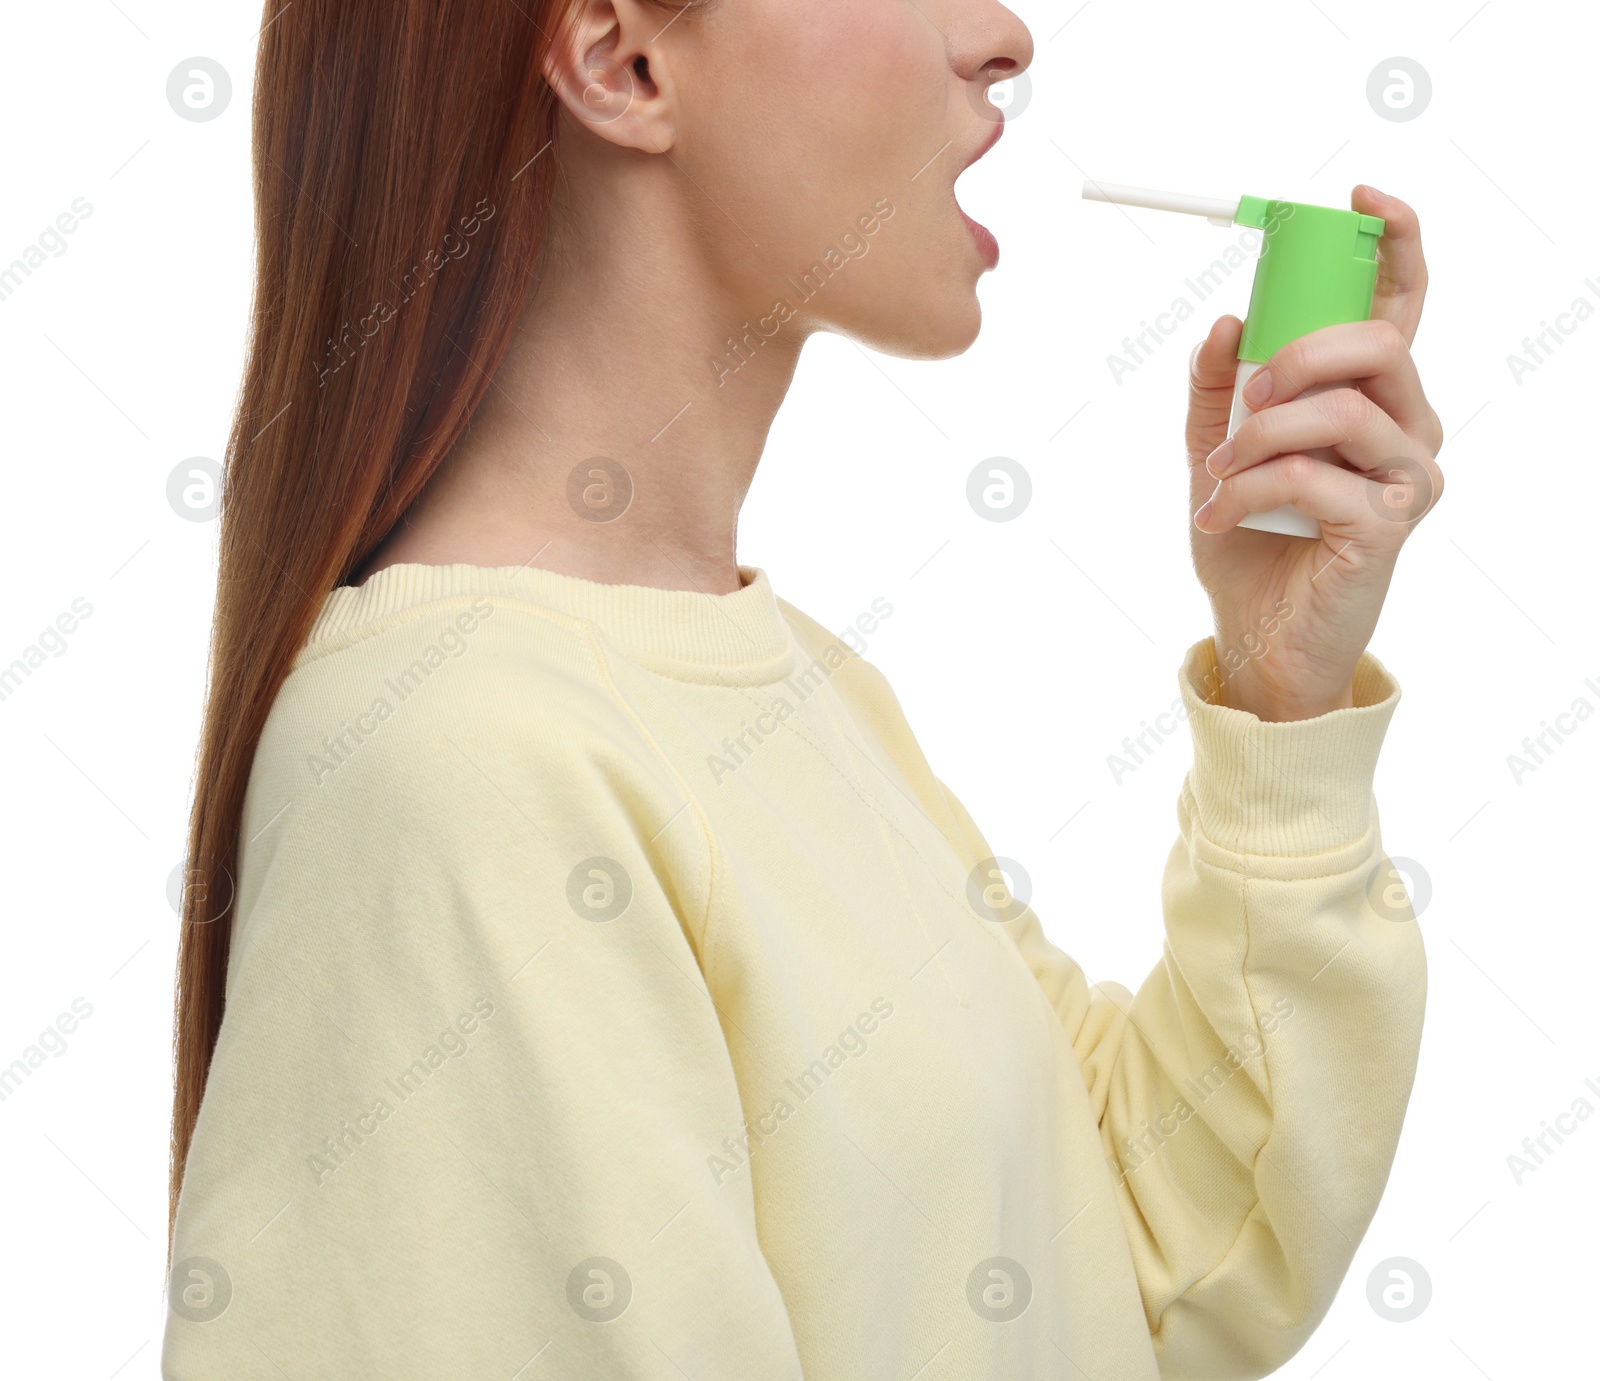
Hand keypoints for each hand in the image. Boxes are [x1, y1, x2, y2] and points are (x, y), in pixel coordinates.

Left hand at [1184, 185, 1444, 721]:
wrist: (1259, 638)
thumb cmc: (1251, 542)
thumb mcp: (1217, 452)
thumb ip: (1220, 390)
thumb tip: (1225, 322)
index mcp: (1373, 396)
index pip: (1402, 304)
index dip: (1395, 240)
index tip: (1356, 197)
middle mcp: (1408, 426)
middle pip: (1378, 343)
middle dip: (1298, 354)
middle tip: (1245, 395)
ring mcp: (1410, 475)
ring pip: (1340, 409)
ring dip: (1257, 435)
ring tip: (1216, 473)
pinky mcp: (1391, 524)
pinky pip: (1308, 474)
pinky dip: (1246, 488)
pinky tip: (1218, 514)